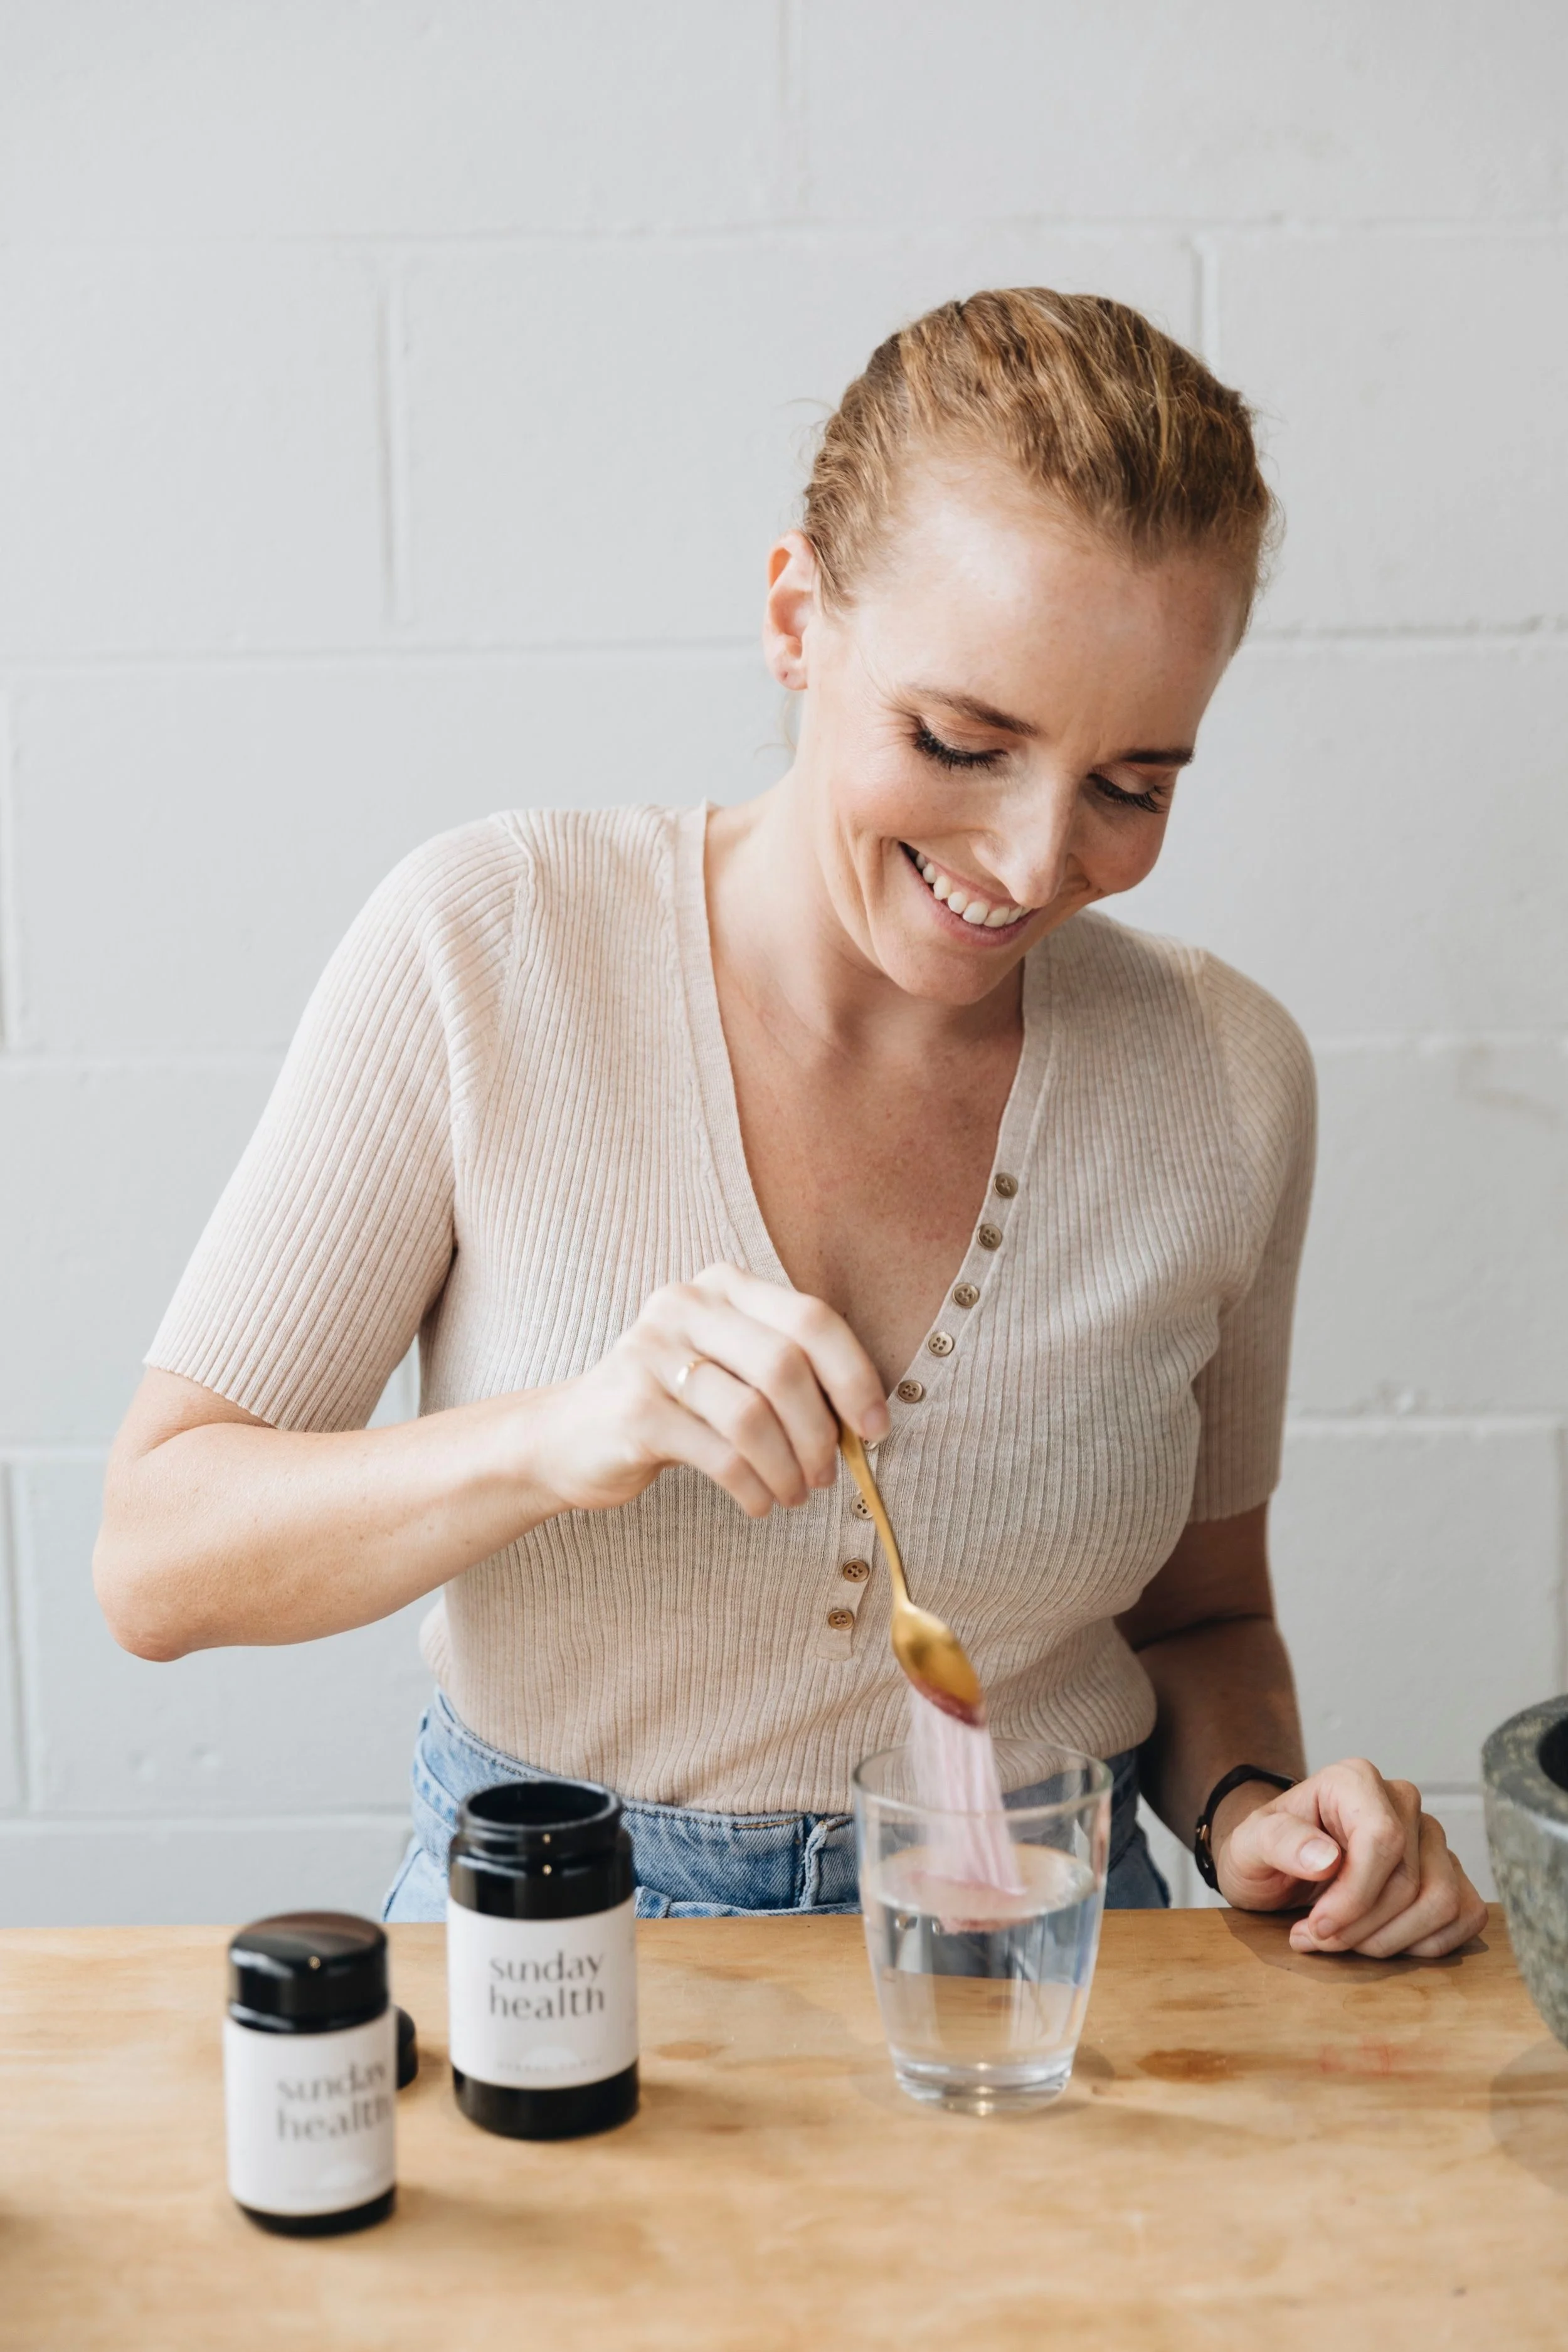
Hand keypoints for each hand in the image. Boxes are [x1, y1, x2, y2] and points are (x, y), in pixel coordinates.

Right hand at [530, 1262, 888, 1518]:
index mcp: (723, 1286)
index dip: (855, 1376)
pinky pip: (720, 1454)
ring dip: (789, 1467)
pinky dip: (754, 1487)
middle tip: (828, 1474)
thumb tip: (866, 1421)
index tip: (875, 1428)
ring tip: (794, 1493)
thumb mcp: (728, 1368)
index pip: (812, 1319)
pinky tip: (759, 1502)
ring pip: (753, 1415)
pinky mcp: (635, 1409)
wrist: (570, 1437)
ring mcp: (653, 1353)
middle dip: (820, 1431)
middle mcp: (686, 1305)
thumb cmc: (672, 1404)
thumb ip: (788, 1373)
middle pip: (786, 1366)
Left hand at [1213, 1758, 1487, 1958]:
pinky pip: (1464, 1916)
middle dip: (1362, 1927)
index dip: (1355, 1895)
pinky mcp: (1451, 1872)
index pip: (1383, 1839)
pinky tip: (1379, 1939)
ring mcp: (1432, 1838)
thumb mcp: (1248, 1845)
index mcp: (1355, 1780)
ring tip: (1344, 1940)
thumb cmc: (1266, 1851)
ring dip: (1390, 1940)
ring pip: (1442, 1902)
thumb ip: (1279, 1842)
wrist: (1279, 1866)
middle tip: (1318, 1937)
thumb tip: (1327, 1857)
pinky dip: (1422, 1944)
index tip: (1319, 1926)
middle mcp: (1402, 1801)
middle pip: (1410, 1880)